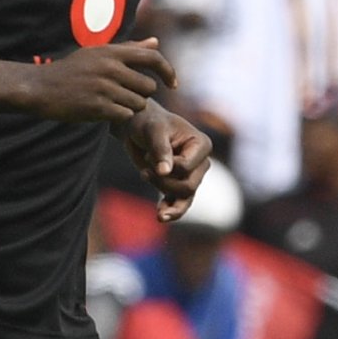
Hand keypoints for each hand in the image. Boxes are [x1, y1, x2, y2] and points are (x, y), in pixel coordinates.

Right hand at [21, 39, 173, 124]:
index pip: (153, 58)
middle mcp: (110, 68)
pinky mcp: (97, 107)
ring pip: (139, 104)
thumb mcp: (97, 54)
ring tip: (114, 103)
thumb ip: (129, 49)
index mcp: (111, 52)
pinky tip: (107, 112)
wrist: (41, 88)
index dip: (168, 71)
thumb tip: (156, 42)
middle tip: (127, 96)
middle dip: (143, 95)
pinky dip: (120, 116)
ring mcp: (104, 88)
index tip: (173, 84)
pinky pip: (125, 115)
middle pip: (148, 87)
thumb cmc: (72, 70)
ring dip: (131, 107)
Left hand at [126, 104, 211, 220]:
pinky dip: (171, 211)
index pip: (187, 168)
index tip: (149, 155)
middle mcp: (200, 161)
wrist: (136, 126)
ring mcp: (191, 175)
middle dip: (164, 183)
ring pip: (184, 198)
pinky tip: (160, 217)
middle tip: (144, 171)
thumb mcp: (152, 130)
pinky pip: (179, 204)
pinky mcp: (178, 184)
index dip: (167, 167)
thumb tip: (165, 172)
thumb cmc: (147, 121)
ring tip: (150, 194)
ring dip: (165, 197)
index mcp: (201, 144)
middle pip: (188, 186)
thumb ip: (160, 149)